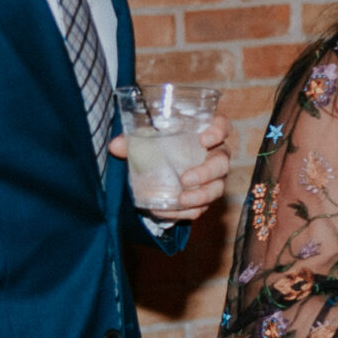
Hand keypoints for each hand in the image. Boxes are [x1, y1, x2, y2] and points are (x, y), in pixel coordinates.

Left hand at [109, 114, 234, 221]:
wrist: (163, 169)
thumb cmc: (162, 146)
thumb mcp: (148, 140)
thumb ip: (133, 141)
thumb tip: (115, 146)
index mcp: (206, 133)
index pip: (222, 126)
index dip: (218, 131)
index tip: (204, 139)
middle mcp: (215, 155)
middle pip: (222, 162)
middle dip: (207, 172)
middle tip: (186, 178)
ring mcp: (213, 178)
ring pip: (217, 188)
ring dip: (201, 196)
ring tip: (183, 199)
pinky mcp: (205, 197)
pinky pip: (202, 207)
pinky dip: (187, 212)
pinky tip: (169, 212)